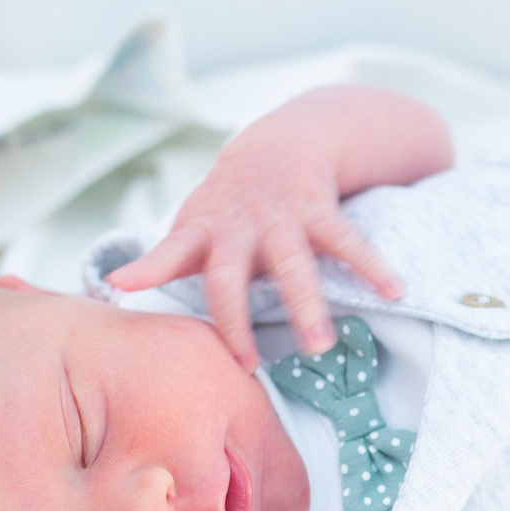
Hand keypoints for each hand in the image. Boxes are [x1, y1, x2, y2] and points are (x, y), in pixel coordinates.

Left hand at [103, 87, 450, 366]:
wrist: (280, 145)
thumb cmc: (227, 204)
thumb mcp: (192, 225)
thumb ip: (163, 259)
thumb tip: (113, 287)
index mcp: (202, 231)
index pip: (170, 253)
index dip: (149, 270)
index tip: (123, 285)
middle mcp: (238, 226)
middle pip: (231, 276)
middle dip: (237, 319)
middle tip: (247, 365)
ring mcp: (280, 217)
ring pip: (294, 264)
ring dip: (307, 305)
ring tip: (321, 345)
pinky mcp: (319, 210)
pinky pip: (348, 241)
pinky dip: (373, 267)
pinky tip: (396, 291)